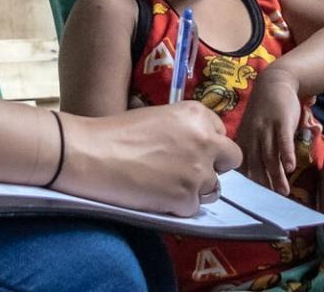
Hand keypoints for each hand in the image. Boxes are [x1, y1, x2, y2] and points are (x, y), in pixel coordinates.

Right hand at [54, 101, 241, 215]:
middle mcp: (206, 141)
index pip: (222, 133)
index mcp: (199, 115)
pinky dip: (178, 207)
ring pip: (213, 188)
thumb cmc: (118, 133)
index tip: (189, 151)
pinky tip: (157, 197)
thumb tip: (199, 148)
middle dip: (213, 166)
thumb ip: (187, 130)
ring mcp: (198, 172)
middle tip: (187, 171)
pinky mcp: (186, 199)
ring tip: (167, 185)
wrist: (93, 155)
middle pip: (230, 159)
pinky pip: (193, 208)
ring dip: (196, 189)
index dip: (207, 144)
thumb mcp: (161, 117)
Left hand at [234, 67, 303, 196]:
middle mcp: (252, 136)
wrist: (274, 82)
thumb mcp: (252, 130)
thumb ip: (250, 152)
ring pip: (270, 155)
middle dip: (262, 186)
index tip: (249, 203)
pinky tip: (291, 167)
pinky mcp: (281, 120)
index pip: (242, 167)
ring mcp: (266, 128)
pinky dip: (287, 153)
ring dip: (276, 175)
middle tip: (268, 205)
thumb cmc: (264, 112)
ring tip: (283, 192)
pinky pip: (283, 139)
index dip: (245, 185)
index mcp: (243, 141)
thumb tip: (250, 179)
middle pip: (256, 165)